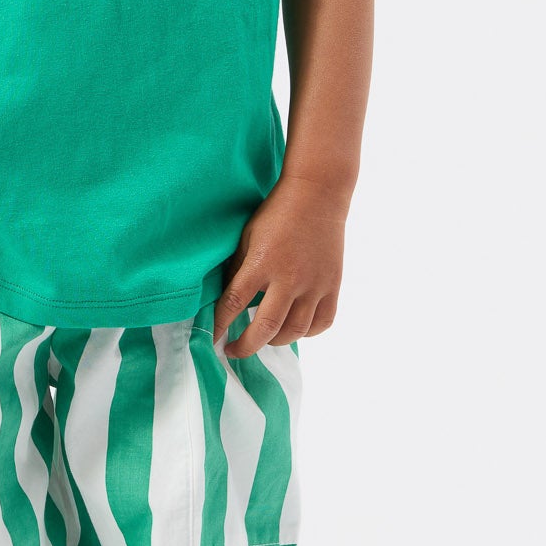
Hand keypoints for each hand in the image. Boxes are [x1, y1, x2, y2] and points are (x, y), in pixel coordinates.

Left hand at [211, 175, 347, 356]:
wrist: (317, 194)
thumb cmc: (277, 213)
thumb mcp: (248, 237)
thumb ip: (238, 268)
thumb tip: (226, 299)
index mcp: (261, 263)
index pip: (233, 303)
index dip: (220, 325)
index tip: (213, 338)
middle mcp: (288, 278)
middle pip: (265, 327)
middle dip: (245, 346)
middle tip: (234, 351)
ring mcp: (313, 284)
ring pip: (294, 331)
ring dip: (275, 341)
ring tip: (264, 339)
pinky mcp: (332, 285)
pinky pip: (321, 322)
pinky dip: (307, 332)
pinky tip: (295, 328)